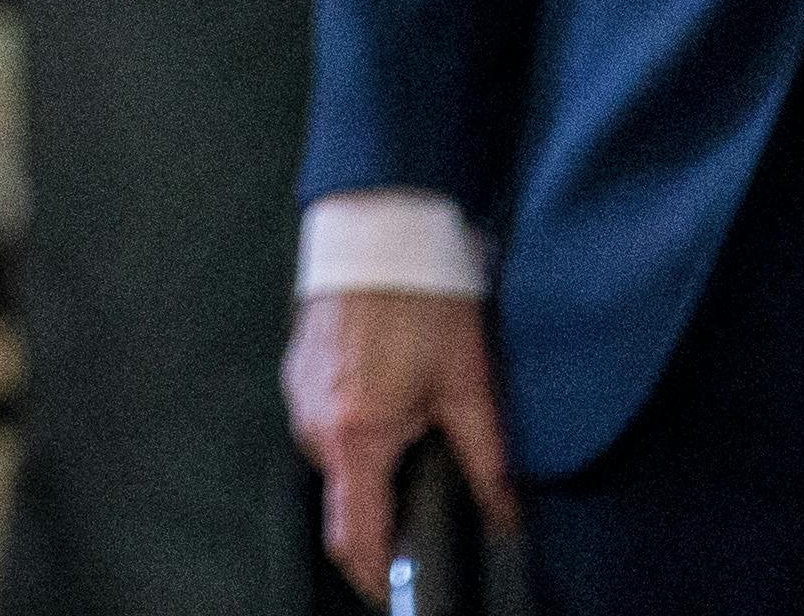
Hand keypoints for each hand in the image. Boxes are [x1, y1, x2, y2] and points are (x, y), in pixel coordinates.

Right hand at [289, 289, 514, 595]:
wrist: (377, 224)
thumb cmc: (419, 292)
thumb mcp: (469, 381)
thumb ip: (487, 459)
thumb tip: (504, 513)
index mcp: (357, 435)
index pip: (356, 538)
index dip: (377, 578)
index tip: (398, 591)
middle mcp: (317, 423)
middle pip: (350, 499)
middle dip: (390, 500)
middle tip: (435, 470)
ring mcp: (301, 396)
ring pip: (340, 460)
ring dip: (376, 458)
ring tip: (418, 414)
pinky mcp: (298, 373)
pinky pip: (328, 422)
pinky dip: (360, 425)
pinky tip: (393, 389)